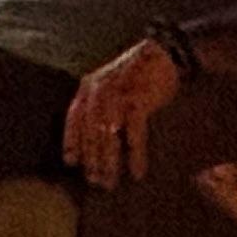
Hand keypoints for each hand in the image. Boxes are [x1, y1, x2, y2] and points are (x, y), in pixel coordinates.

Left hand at [61, 39, 185, 187]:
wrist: (164, 54)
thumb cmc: (138, 73)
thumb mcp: (110, 82)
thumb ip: (100, 103)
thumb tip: (96, 135)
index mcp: (88, 86)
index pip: (74, 118)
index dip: (72, 141)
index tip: (71, 163)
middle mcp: (98, 91)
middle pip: (90, 132)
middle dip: (92, 160)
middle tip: (95, 181)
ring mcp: (117, 96)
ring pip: (108, 137)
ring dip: (109, 162)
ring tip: (111, 182)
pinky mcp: (137, 101)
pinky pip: (133, 135)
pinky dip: (135, 155)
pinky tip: (136, 171)